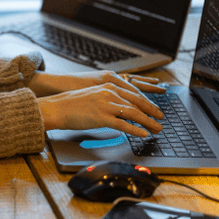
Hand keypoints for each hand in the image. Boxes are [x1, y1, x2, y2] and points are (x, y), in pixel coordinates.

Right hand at [27, 71, 165, 136]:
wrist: (57, 107)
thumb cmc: (72, 104)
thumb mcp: (94, 95)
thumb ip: (108, 99)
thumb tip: (121, 108)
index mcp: (108, 85)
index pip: (134, 93)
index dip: (147, 102)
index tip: (154, 108)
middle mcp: (109, 92)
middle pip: (138, 102)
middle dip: (152, 111)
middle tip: (161, 118)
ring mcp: (106, 105)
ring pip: (134, 113)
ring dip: (148, 122)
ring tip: (157, 128)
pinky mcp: (102, 117)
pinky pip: (124, 124)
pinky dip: (136, 129)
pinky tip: (144, 133)